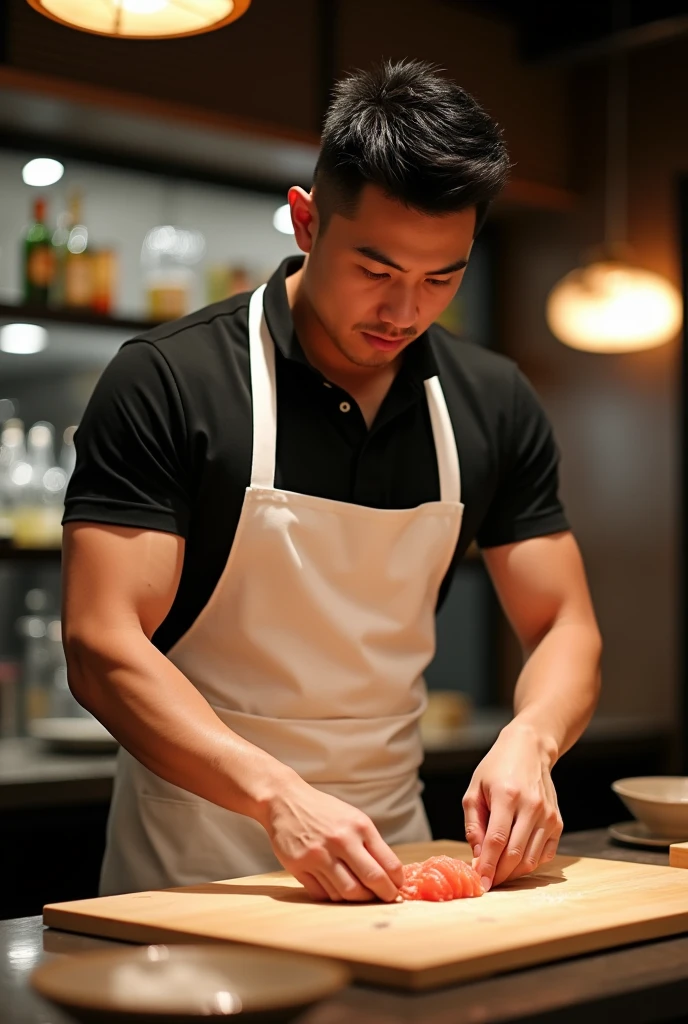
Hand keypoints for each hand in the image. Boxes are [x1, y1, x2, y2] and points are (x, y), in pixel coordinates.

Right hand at [260, 776, 403, 902]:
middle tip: (385, 898)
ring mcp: (318, 855)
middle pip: (371, 880)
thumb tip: (390, 876)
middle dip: (383, 895)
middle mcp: (340, 840)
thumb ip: (371, 844)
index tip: (397, 888)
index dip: (396, 882)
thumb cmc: (324, 811)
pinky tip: (336, 888)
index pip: (388, 864)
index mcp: (359, 826)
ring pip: (347, 893)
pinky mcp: (299, 867)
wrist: (285, 801)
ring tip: (360, 894)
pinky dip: (333, 896)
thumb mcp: (353, 818)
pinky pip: (323, 894)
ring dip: (357, 899)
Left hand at [462, 721, 562, 891]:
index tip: (480, 883)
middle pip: (515, 854)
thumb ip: (474, 824)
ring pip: (531, 859)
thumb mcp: (474, 790)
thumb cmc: (497, 768)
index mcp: (507, 796)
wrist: (529, 749)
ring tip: (499, 872)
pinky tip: (516, 860)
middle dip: (500, 874)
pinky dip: (530, 863)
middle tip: (488, 882)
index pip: (497, 841)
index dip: (488, 866)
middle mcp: (531, 806)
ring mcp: (548, 815)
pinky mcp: (557, 822)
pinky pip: (545, 854)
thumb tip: (478, 857)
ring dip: (514, 872)